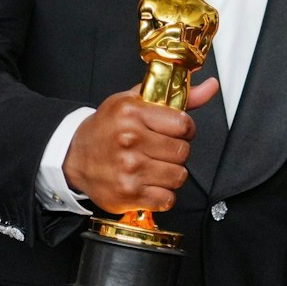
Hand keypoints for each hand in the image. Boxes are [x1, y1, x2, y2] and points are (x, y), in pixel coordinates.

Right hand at [63, 77, 218, 214]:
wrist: (74, 157)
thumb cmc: (107, 128)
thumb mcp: (136, 102)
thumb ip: (179, 96)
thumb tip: (212, 86)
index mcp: (132, 114)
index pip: (184, 125)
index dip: (184, 130)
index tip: (174, 132)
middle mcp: (129, 141)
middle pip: (183, 152)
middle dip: (175, 152)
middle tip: (158, 150)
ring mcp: (129, 170)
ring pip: (179, 176)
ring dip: (170, 174)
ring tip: (152, 166)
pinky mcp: (128, 194)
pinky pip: (167, 199)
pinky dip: (162, 194)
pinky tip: (148, 183)